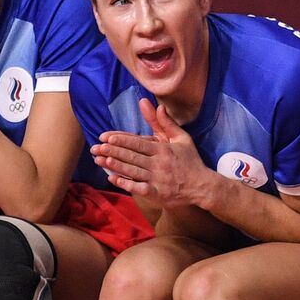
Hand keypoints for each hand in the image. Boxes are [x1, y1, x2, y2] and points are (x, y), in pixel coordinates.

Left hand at [92, 98, 211, 208]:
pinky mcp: (157, 193)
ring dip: (115, 166)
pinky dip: (125, 184)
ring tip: (100, 160)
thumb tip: (158, 105)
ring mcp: (157, 179)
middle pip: (132, 156)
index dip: (121, 140)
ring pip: (132, 171)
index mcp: (163, 150)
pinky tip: (112, 179)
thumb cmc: (191, 161)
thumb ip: (166, 123)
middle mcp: (159, 164)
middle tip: (96, 148)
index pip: (138, 143)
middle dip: (113, 151)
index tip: (106, 137)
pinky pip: (138, 188)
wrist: (202, 186)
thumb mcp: (182, 138)